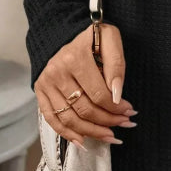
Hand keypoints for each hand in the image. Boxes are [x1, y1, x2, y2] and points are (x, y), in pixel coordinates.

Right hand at [34, 21, 136, 147]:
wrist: (63, 29)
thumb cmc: (92, 35)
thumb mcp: (110, 39)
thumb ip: (116, 64)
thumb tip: (117, 95)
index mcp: (75, 58)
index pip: (98, 94)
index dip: (116, 107)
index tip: (131, 111)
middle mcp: (57, 72)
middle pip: (84, 109)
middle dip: (108, 121)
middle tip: (125, 124)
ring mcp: (46, 83)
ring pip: (69, 118)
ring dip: (91, 132)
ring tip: (110, 136)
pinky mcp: (40, 91)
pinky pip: (51, 119)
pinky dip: (67, 134)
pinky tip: (83, 141)